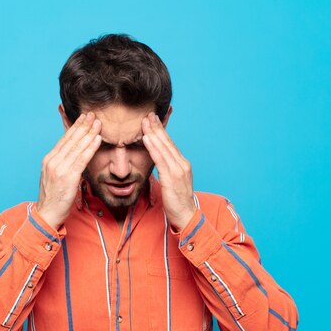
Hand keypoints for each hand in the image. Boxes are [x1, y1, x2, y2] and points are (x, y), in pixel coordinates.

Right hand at [36, 112, 101, 228]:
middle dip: (83, 125)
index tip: (84, 117)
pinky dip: (90, 148)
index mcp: (49, 159)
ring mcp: (59, 168)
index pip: (64, 139)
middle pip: (71, 140)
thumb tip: (74, 154)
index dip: (75, 127)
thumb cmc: (54, 197)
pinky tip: (97, 139)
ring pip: (77, 147)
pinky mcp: (68, 177)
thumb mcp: (55, 176)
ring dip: (89, 133)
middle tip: (93, 114)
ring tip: (98, 123)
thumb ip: (63, 164)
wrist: (47, 214)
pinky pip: (82, 159)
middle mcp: (53, 161)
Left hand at [142, 112, 195, 230]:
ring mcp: (178, 170)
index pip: (169, 143)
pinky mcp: (172, 178)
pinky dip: (153, 148)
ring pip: (164, 148)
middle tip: (147, 114)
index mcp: (182, 164)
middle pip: (167, 142)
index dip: (161, 130)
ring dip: (153, 133)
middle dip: (157, 127)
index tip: (152, 119)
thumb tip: (157, 160)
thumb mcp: (172, 181)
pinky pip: (161, 159)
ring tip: (145, 122)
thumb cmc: (177, 200)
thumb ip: (166, 169)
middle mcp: (182, 164)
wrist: (186, 216)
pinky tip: (146, 139)